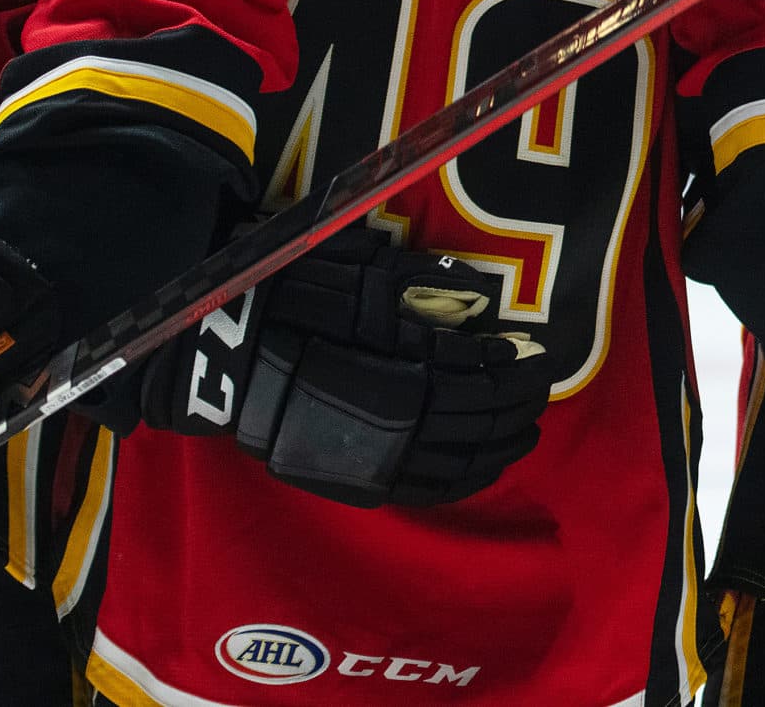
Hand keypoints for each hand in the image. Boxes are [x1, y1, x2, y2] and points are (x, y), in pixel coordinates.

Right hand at [159, 228, 555, 507]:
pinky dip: (464, 481)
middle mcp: (396, 420)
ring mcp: (375, 456)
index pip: (481, 379)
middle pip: (478, 420)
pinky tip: (485, 467)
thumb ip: (420, 287)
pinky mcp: (355, 479)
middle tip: (541, 392)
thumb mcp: (360, 276)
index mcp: (402, 370)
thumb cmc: (291, 301)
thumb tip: (478, 296)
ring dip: (499, 445)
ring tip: (524, 430)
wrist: (223, 355)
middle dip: (516, 408)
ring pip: (459, 460)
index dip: (516, 372)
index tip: (538, 358)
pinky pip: (424, 489)